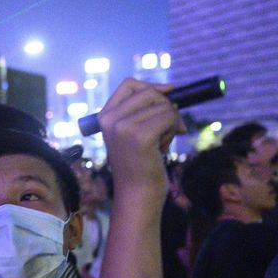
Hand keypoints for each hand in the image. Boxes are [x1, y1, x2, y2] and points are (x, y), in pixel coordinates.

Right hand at [98, 79, 184, 198]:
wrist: (136, 193)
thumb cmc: (140, 164)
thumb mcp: (132, 132)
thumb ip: (142, 111)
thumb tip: (168, 89)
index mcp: (104, 116)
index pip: (129, 85)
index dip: (151, 85)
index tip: (169, 92)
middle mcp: (110, 119)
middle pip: (150, 93)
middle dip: (167, 108)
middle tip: (169, 129)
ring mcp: (123, 127)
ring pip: (163, 106)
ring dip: (171, 123)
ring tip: (161, 143)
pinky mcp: (139, 136)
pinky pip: (169, 117)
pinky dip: (173, 130)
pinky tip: (164, 147)